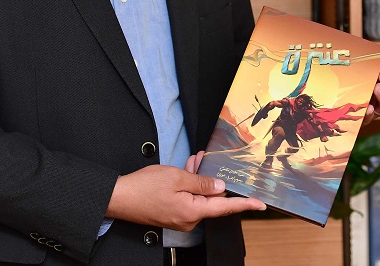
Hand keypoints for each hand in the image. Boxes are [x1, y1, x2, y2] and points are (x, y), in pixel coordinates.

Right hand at [107, 161, 265, 231]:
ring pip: (199, 196)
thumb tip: (220, 187)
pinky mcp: (173, 215)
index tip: (260, 203)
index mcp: (193, 211)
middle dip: (211, 178)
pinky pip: (189, 199)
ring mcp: (180, 219)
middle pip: (211, 199)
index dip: (245, 204)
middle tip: (202, 160)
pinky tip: (185, 171)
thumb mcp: (177, 178)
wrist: (119, 198)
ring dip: (198, 179)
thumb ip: (202, 182)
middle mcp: (189, 220)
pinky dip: (189, 186)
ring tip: (192, 162)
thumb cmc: (144, 187)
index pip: (225, 207)